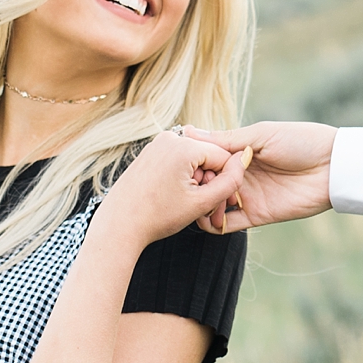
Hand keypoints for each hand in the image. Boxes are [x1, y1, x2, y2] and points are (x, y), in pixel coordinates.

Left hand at [92, 130, 249, 245]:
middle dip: (209, 181)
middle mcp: (169, 137)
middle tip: (201, 207)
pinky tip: (172, 196)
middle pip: (208, 156)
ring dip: (196, 180)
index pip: (224, 156)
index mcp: (183, 146)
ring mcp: (157, 144)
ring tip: (184, 202)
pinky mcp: (150, 152)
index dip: (225, 180)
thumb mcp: (201, 202)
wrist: (119, 225)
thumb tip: (243, 161)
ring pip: (193, 159)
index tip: (216, 202)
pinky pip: (178, 160)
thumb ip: (230, 182)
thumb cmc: (157, 216)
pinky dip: (182, 177)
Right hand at [183, 121, 336, 230]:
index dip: (195, 161)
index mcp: (240, 152)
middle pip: (207, 183)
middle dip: (196, 183)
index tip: (185, 160)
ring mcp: (248, 196)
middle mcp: (241, 175)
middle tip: (192, 181)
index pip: (207, 158)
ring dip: (203, 203)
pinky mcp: (257, 215)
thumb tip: (190, 131)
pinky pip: (229, 224)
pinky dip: (214, 223)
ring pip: (213, 205)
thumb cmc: (301, 141)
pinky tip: (209, 215)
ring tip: (201, 197)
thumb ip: (227, 139)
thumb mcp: (261, 134)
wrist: (333, 166)